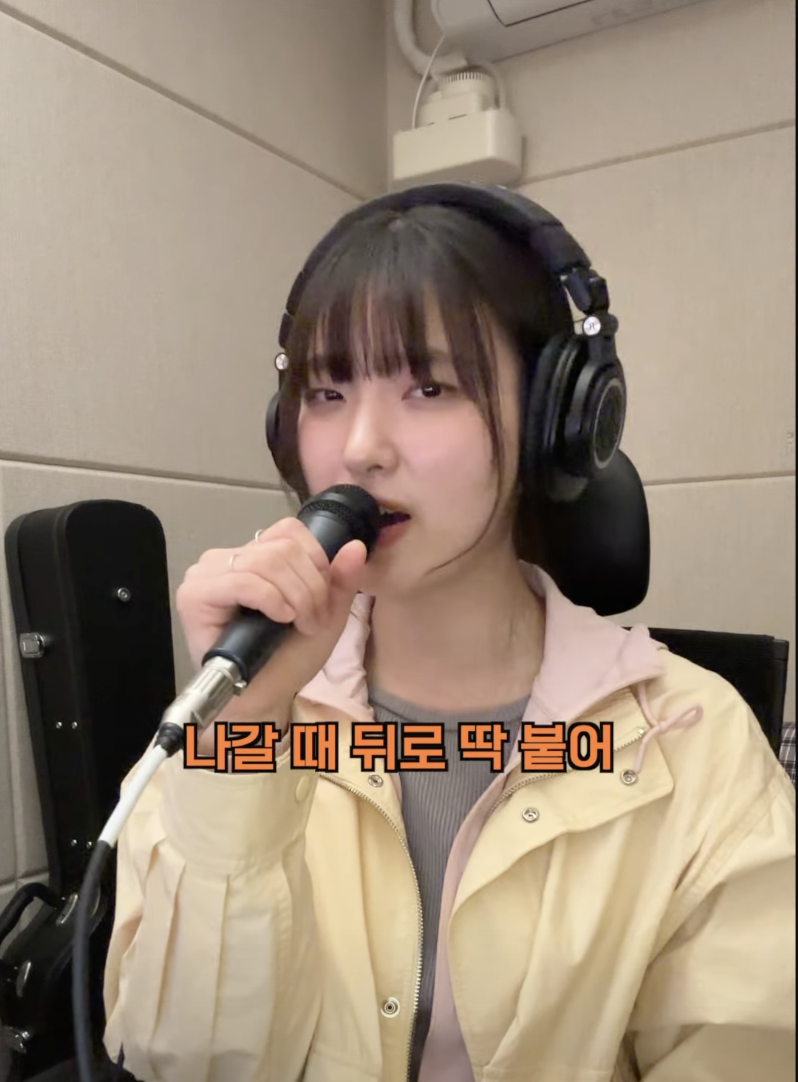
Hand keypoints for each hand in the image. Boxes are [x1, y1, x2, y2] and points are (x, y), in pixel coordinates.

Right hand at [176, 518, 367, 746]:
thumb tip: (355, 546)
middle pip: (282, 547)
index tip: (322, 598)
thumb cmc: (288, 657)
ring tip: (300, 625)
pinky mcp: (195, 595)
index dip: (316, 560)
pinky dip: (271, 600)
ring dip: (296, 597)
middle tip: (313, 621)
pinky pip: (243, 581)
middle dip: (310, 587)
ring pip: (266, 561)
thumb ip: (341, 579)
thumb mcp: (326, 613)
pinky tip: (280, 619)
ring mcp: (207, 574)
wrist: (265, 697)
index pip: (289, 530)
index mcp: (253, 555)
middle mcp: (226, 558)